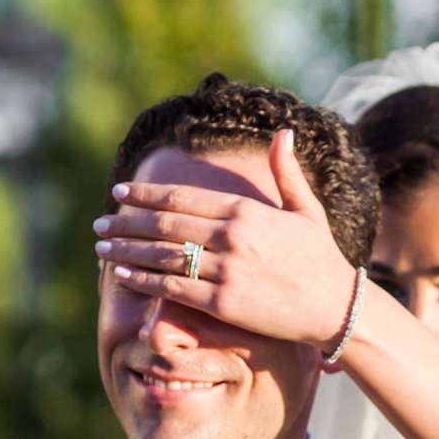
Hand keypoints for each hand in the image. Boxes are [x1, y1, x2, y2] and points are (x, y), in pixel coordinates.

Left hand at [96, 129, 359, 352]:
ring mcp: (227, 270)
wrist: (338, 307)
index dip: (145, 194)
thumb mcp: (307, 210)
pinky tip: (122, 276)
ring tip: (101, 249)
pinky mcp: (224, 303)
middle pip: (164, 224)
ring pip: (163, 255)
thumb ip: (287, 172)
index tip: (120, 194)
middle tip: (100, 224)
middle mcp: (232, 235)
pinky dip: (144, 281)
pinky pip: (173, 289)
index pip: (181, 196)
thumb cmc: (322, 259)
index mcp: (245, 210)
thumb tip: (284, 132)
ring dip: (126, 251)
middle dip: (126, 223)